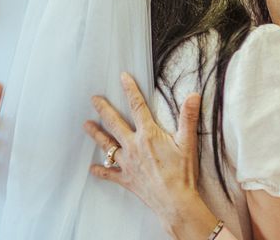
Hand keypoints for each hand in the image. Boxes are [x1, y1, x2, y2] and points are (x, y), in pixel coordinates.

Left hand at [85, 73, 217, 237]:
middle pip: (114, 123)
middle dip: (103, 109)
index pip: (137, 106)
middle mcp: (133, 146)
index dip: (130, 90)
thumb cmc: (182, 172)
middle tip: (94, 99)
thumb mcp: (188, 141)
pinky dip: (100, 170)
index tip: (122, 77)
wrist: (174, 201)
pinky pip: (109, 173)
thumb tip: (193, 95)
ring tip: (86, 125)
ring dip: (96, 134)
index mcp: (148, 134)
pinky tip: (92, 168)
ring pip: (107, 145)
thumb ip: (188, 117)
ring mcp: (127, 163)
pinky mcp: (126, 178)